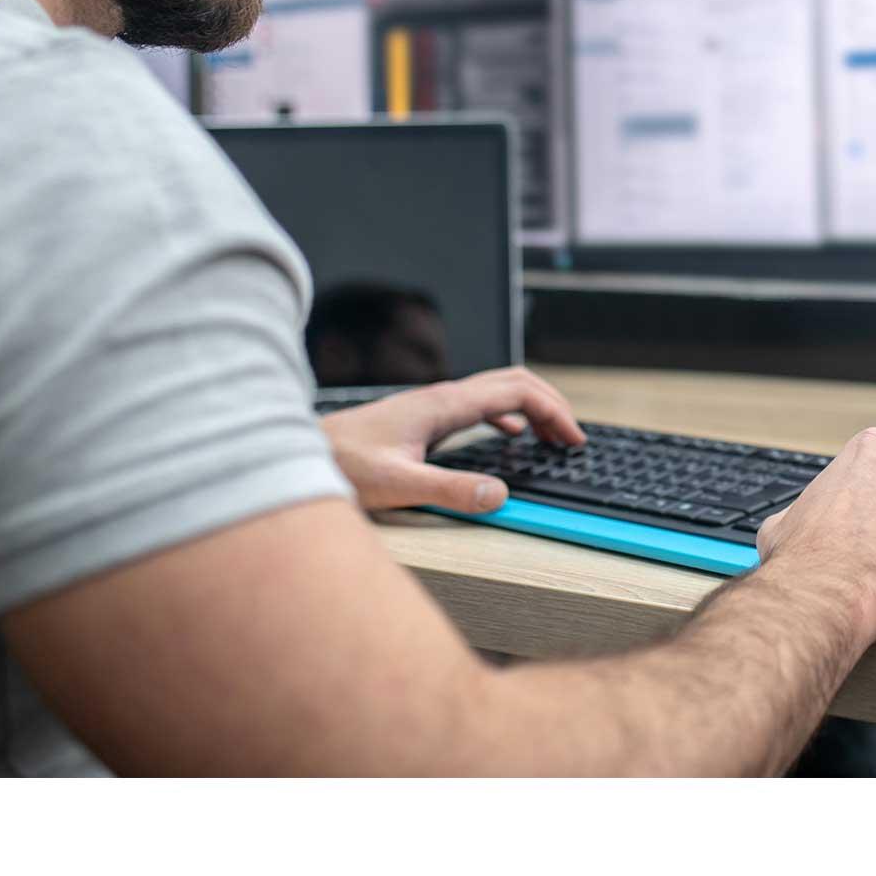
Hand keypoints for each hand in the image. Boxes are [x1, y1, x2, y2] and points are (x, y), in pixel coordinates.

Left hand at [319, 369, 586, 514]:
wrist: (302, 453)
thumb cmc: (342, 466)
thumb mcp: (399, 484)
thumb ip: (450, 490)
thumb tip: (499, 494)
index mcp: (443, 405)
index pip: (515, 392)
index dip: (552, 411)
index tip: (573, 440)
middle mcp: (441, 397)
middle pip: (512, 381)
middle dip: (550, 403)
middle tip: (573, 437)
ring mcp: (433, 405)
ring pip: (496, 391)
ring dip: (532, 407)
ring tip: (553, 437)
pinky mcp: (424, 418)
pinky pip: (479, 406)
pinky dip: (507, 415)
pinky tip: (509, 436)